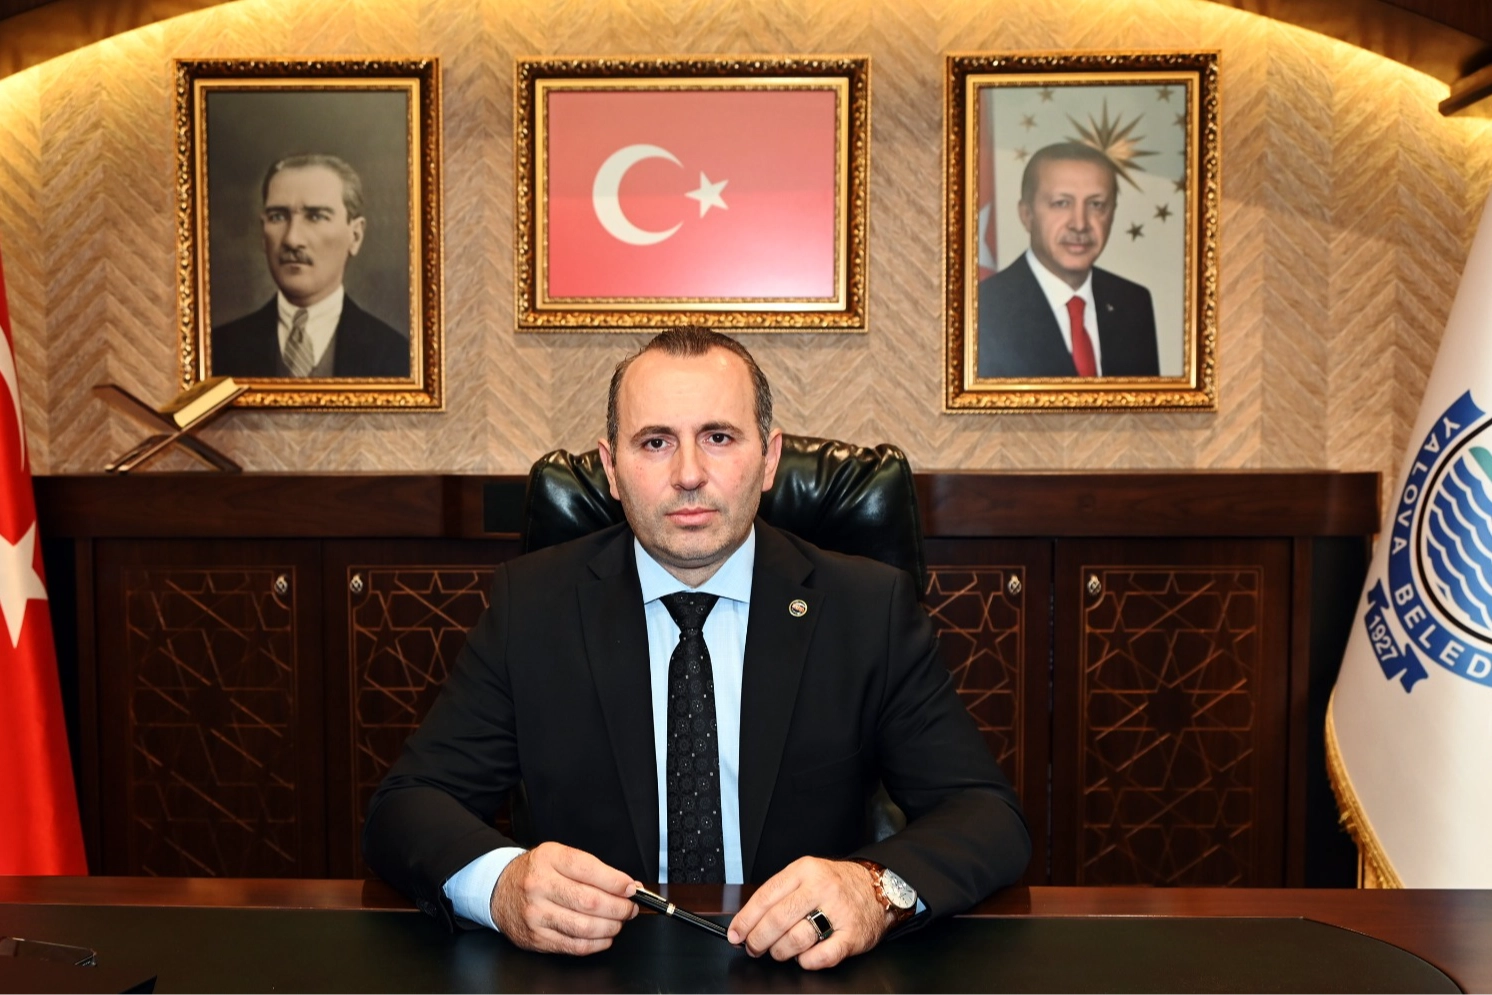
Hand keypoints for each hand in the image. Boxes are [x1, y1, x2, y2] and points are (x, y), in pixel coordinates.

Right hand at [489, 841, 638, 954]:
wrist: (498, 889)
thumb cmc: (535, 872)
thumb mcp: (558, 856)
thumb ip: (591, 869)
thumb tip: (626, 886)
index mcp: (549, 859)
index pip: (589, 869)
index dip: (616, 882)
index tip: (631, 888)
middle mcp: (540, 886)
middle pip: (590, 901)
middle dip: (619, 908)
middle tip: (630, 908)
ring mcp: (536, 914)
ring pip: (584, 927)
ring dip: (611, 927)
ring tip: (619, 921)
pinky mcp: (536, 937)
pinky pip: (574, 946)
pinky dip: (596, 944)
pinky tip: (605, 937)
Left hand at [726, 857, 888, 969]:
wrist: (879, 887)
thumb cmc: (837, 885)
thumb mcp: (808, 875)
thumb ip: (781, 893)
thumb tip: (748, 920)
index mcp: (805, 870)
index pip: (766, 896)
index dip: (746, 919)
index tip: (736, 933)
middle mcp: (821, 888)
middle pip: (777, 919)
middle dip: (758, 940)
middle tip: (754, 948)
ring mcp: (838, 911)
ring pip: (796, 939)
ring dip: (781, 952)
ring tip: (780, 952)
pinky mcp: (853, 934)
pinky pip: (823, 955)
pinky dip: (808, 961)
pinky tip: (804, 958)